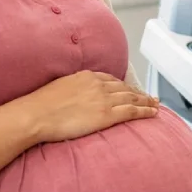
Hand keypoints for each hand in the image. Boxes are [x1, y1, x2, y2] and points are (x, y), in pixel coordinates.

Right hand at [11, 70, 158, 143]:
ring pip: (132, 98)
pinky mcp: (106, 115)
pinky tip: (153, 112)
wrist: (36, 114)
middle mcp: (98, 85)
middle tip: (150, 97)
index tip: (130, 90)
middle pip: (125, 88)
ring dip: (146, 101)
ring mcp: (104, 99)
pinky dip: (145, 111)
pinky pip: (132, 111)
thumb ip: (73, 89)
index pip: (111, 80)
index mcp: (87, 77)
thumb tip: (75, 95)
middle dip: (139, 93)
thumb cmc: (40, 105)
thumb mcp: (59, 87)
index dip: (124, 86)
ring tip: (156, 104)